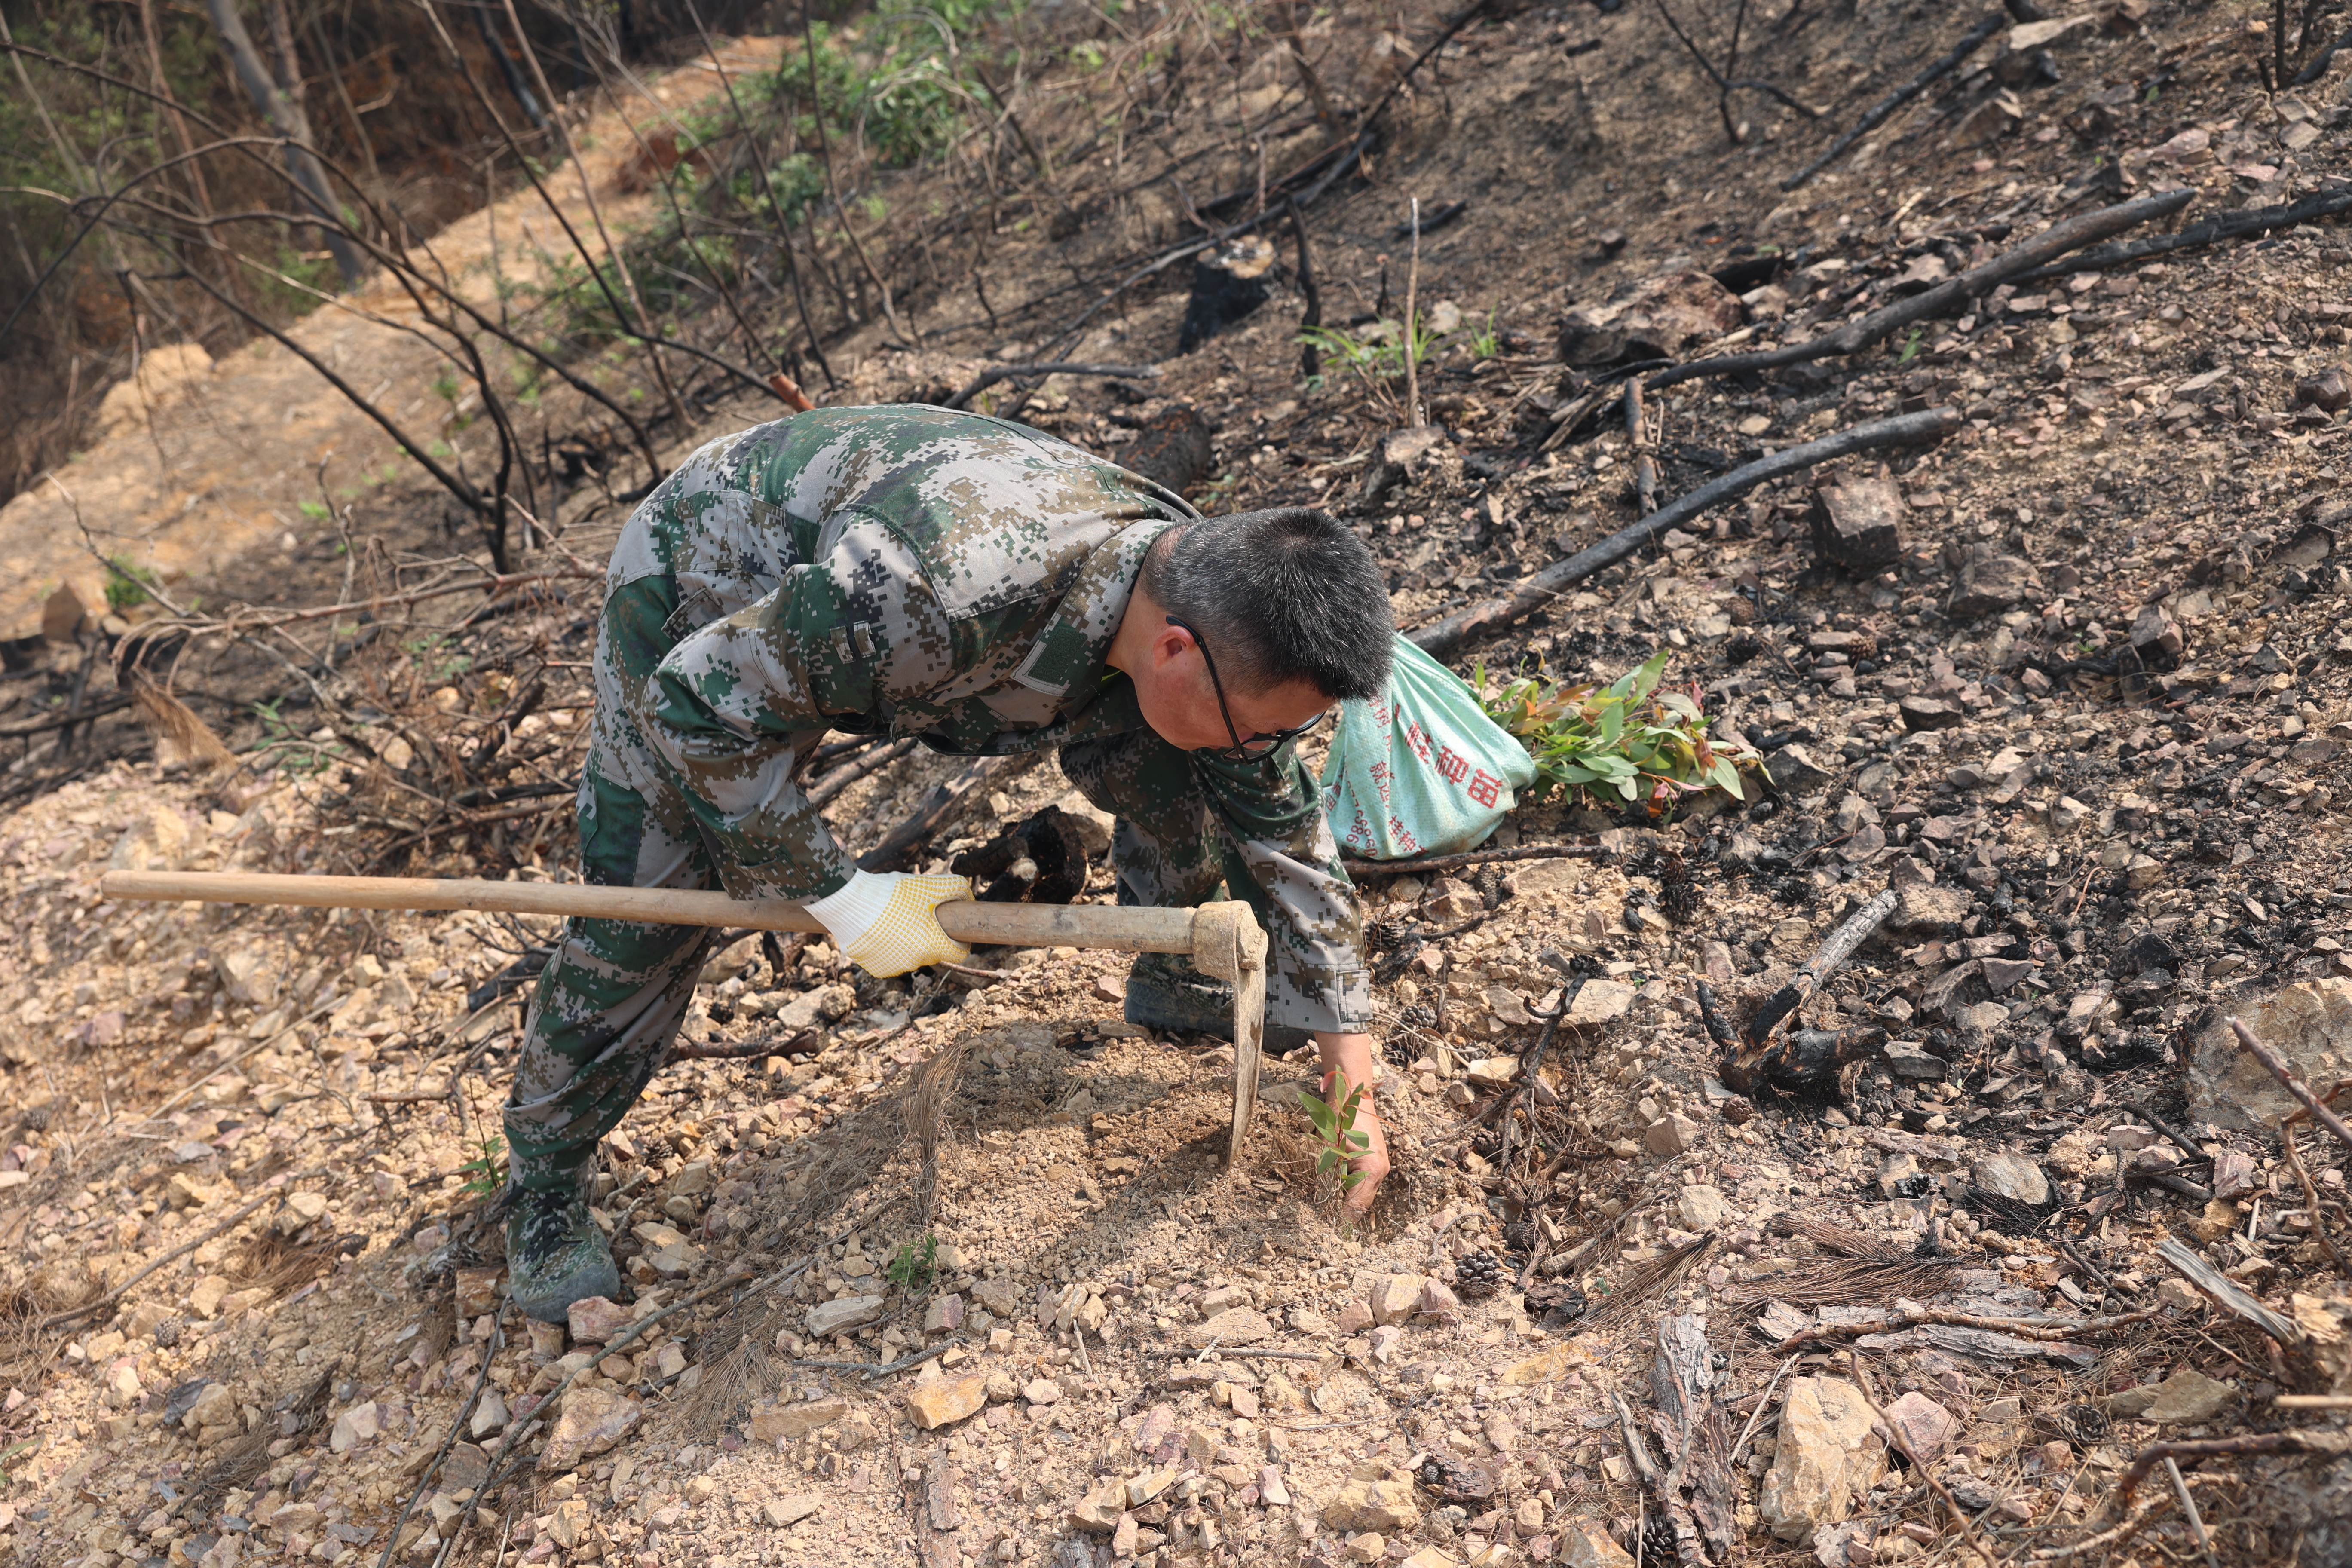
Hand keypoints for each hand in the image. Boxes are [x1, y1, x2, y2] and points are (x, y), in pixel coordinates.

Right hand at [803, 869, 973, 976]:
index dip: (958, 938)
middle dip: (929, 935)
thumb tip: (969, 897)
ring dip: (907, 941)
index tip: (951, 927)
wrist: (848, 902)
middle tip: (915, 914)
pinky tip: (879, 930)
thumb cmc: (892, 893)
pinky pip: (889, 958)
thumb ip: (957, 889)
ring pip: (910, 955)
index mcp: (933, 946)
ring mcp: (894, 968)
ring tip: (893, 919)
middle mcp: (916, 963)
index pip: (958, 951)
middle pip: (932, 950)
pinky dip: (887, 948)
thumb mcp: (930, 884)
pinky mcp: (875, 969)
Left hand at [1315, 1031, 1389, 1214]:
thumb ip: (1329, 1179)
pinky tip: (1334, 1178)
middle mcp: (1380, 1170)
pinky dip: (1348, 1183)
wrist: (1352, 1093)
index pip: (1356, 1206)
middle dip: (1341, 1207)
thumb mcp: (1329, 1150)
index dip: (1340, 1217)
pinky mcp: (1374, 1160)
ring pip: (1360, 1192)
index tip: (1325, 1224)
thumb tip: (1325, 1206)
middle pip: (1360, 1202)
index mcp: (1372, 1170)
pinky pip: (1361, 1181)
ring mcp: (1379, 1165)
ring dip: (1344, 1195)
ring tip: (1326, 1195)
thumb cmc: (1339, 1118)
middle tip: (1321, 1212)